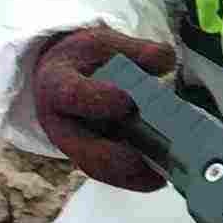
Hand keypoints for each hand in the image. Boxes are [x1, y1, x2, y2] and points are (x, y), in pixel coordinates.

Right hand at [22, 25, 175, 189]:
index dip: (98, 101)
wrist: (63, 73)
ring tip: (160, 177)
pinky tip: (157, 178)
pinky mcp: (87, 156)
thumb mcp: (105, 42)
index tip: (128, 102)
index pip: (72, 94)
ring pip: (94, 167)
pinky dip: (131, 180)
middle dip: (113, 157)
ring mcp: (71, 143)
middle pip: (79, 147)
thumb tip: (165, 59)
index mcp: (57, 83)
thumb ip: (136, 50)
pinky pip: (106, 173)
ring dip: (127, 176)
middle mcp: (58, 120)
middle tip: (145, 158)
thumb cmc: (85, 59)